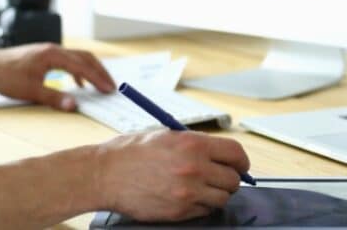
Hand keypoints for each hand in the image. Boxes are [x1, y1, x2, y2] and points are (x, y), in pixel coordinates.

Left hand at [0, 43, 114, 110]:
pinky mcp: (44, 55)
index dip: (98, 79)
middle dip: (100, 72)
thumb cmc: (6, 76)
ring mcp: (49, 50)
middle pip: (85, 58)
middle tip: (112, 87)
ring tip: (100, 85)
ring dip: (91, 70)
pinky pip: (69, 60)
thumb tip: (74, 106)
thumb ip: (54, 98)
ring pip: (78, 57)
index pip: (82, 67)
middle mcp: (54, 49)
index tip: (109, 90)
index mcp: (53, 55)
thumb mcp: (30, 91)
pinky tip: (78, 83)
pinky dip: (79, 70)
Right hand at [93, 131, 250, 221]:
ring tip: (202, 188)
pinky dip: (201, 207)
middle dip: (230, 179)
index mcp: (193, 144)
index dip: (241, 161)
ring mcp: (187, 192)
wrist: (104, 174)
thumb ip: (196, 144)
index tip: (240, 165)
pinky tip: (186, 197)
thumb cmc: (131, 152)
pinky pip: (204, 212)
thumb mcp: (167, 136)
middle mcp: (194, 168)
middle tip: (220, 178)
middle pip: (233, 179)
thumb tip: (221, 154)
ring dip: (216, 195)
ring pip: (222, 198)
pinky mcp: (178, 211)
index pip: (236, 153)